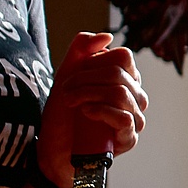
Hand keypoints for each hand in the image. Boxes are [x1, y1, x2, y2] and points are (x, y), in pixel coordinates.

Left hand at [37, 33, 147, 187]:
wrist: (52, 151)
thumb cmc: (62, 116)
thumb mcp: (66, 78)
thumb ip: (81, 51)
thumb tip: (107, 35)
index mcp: (124, 80)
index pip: (123, 56)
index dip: (95, 61)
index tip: (73, 75)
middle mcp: (135, 97)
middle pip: (119, 73)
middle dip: (85, 79)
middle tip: (65, 92)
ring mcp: (135, 118)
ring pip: (121, 93)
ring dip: (88, 94)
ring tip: (71, 103)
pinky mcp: (129, 138)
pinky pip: (123, 117)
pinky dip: (100, 111)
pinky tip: (85, 112)